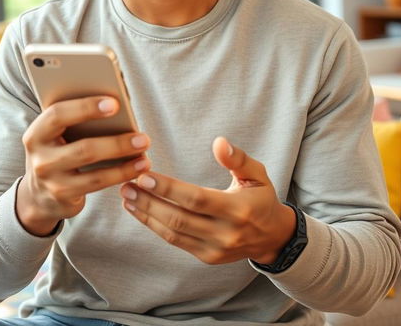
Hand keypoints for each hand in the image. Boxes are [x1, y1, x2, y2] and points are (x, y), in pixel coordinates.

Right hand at [17, 96, 151, 235]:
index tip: (114, 103)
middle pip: (83, 148)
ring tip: (145, 154)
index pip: (58, 114)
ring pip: (94, 172)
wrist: (37, 194)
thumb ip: (76, 116)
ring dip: (125, 164)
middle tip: (143, 137)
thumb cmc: (57, 151)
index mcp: (37, 132)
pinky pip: (97, 186)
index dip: (86, 107)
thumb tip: (118, 98)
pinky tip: (138, 167)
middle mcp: (40, 158)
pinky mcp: (64, 197)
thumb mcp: (57, 133)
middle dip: (117, 143)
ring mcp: (51, 181)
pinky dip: (121, 175)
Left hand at [119, 136, 294, 264]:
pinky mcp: (207, 257)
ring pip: (173, 233)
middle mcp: (225, 233)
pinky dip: (155, 226)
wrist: (273, 237)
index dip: (168, 189)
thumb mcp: (257, 173)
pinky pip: (176, 242)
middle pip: (179, 219)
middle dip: (149, 202)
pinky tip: (140, 212)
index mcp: (237, 209)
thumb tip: (219, 142)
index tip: (145, 176)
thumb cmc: (261, 198)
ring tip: (127, 197)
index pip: (196, 199)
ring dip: (147, 215)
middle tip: (127, 184)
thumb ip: (237, 158)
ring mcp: (215, 249)